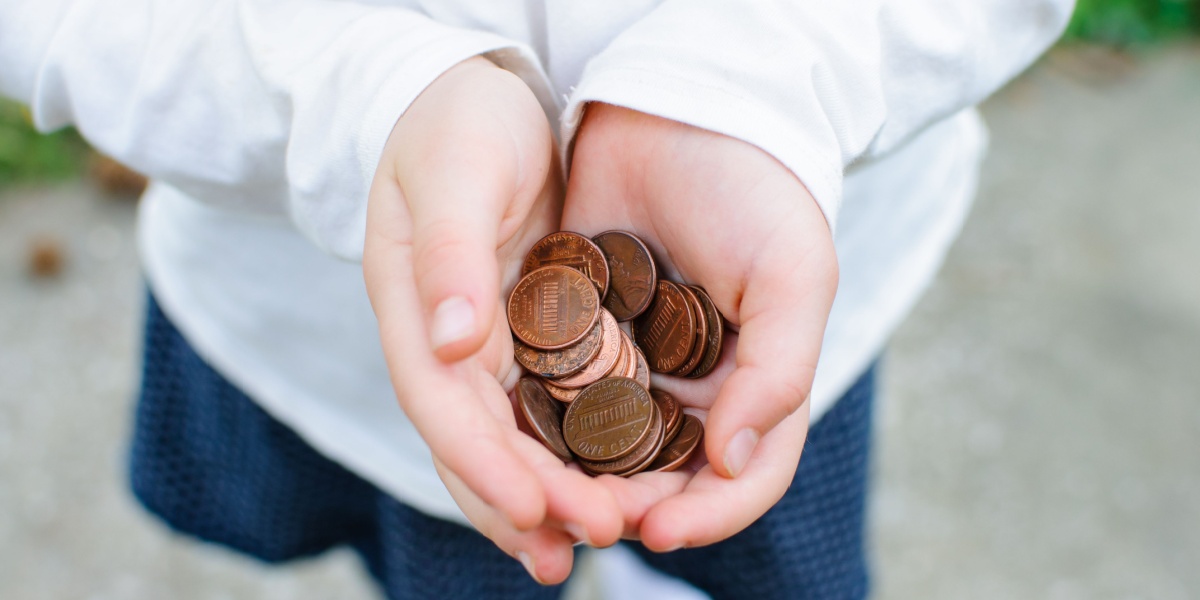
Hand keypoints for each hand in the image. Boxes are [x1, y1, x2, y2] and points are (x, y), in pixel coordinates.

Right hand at [362, 58, 621, 582]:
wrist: (479, 97)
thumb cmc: (459, 121)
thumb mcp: (455, 170)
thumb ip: (449, 255)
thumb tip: (451, 345)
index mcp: (413, 307)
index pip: (444, 404)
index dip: (484, 464)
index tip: (534, 510)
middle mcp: (443, 341)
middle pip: (475, 441)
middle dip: (527, 500)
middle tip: (590, 542)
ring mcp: (481, 344)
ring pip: (506, 439)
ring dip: (544, 498)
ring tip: (593, 546)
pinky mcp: (524, 336)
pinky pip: (542, 409)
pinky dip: (567, 454)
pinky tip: (604, 489)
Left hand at [561, 104, 837, 549]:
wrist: (678, 106)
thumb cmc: (756, 190)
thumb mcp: (793, 273)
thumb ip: (780, 369)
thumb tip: (732, 459)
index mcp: (753, 383)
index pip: (744, 476)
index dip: (710, 514)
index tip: (662, 530)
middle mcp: (690, 386)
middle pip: (664, 477)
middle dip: (631, 507)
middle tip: (589, 519)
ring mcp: (629, 362)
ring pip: (601, 447)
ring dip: (577, 480)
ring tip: (543, 496)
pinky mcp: (571, 332)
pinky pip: (551, 390)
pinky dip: (537, 422)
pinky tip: (510, 439)